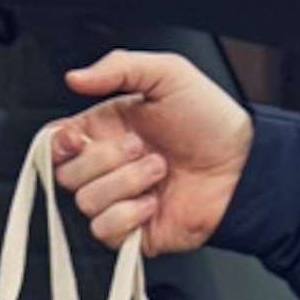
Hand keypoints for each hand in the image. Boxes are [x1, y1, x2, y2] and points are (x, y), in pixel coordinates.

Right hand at [50, 51, 252, 252]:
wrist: (244, 165)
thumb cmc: (212, 121)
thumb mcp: (168, 74)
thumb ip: (118, 67)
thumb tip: (75, 77)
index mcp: (105, 129)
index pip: (55, 143)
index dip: (60, 143)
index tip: (80, 136)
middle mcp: (106, 167)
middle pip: (65, 174)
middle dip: (103, 159)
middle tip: (141, 147)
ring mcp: (118, 201)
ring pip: (84, 202)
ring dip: (125, 183)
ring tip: (159, 169)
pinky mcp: (132, 232)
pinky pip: (104, 231)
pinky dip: (128, 214)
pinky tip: (154, 201)